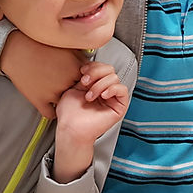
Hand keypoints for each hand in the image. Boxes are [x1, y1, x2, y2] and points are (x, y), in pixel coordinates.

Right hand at [0, 30, 86, 117]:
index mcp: (75, 68)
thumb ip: (81, 57)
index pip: (90, 81)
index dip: (85, 81)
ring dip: (64, 101)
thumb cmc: (39, 44)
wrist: (16, 49)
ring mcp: (53, 93)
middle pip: (77, 92)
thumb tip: (91, 66)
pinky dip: (52, 111)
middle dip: (74, 90)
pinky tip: (51, 104)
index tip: (82, 81)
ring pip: (66, 103)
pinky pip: (51, 114)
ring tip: (58, 93)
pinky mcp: (39, 100)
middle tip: (66, 85)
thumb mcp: (65, 46)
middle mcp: (66, 82)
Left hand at [51, 62, 128, 182]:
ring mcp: (112, 97)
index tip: (82, 72)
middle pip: (109, 69)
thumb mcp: (73, 88)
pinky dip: (112, 89)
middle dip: (96, 73)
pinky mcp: (120, 106)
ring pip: (114, 77)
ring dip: (100, 84)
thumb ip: (83, 76)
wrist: (71, 128)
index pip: (101, 66)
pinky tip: (102, 95)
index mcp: (94, 84)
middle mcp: (105, 89)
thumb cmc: (69, 112)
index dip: (92, 66)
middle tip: (85, 83)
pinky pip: (122, 89)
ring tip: (90, 96)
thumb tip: (89, 64)